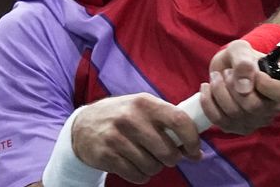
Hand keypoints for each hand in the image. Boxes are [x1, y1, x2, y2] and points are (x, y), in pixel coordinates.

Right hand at [71, 93, 201, 183]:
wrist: (83, 125)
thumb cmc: (123, 116)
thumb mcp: (143, 108)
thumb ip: (168, 121)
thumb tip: (196, 147)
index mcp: (146, 102)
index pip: (179, 120)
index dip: (192, 139)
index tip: (195, 151)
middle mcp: (131, 117)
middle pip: (167, 150)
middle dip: (172, 159)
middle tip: (167, 157)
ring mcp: (116, 137)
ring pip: (152, 166)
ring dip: (155, 168)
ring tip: (147, 158)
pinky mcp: (106, 155)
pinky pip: (136, 175)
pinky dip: (141, 175)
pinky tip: (134, 165)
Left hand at [199, 39, 279, 134]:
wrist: (226, 69)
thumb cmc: (240, 58)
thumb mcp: (241, 50)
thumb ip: (244, 62)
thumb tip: (244, 88)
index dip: (267, 85)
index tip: (256, 73)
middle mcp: (273, 108)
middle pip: (254, 106)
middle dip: (234, 85)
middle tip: (228, 72)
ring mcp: (255, 121)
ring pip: (234, 113)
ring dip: (219, 90)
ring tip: (217, 76)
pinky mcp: (236, 128)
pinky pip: (219, 120)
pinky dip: (208, 101)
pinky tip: (207, 87)